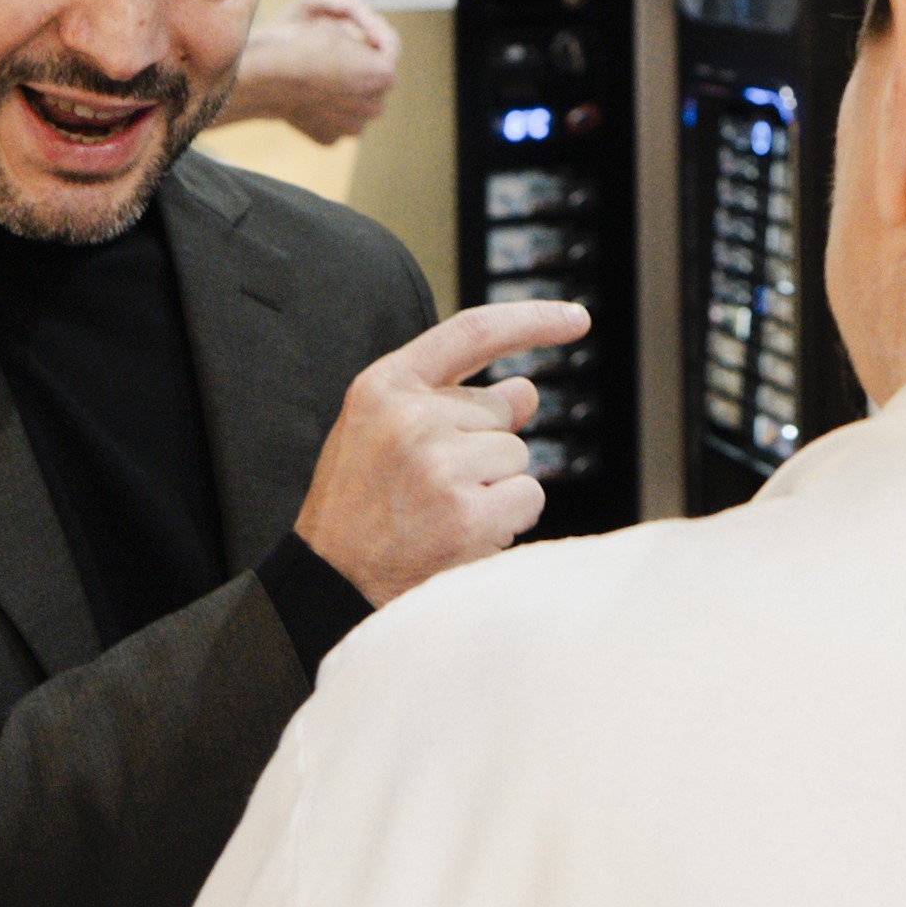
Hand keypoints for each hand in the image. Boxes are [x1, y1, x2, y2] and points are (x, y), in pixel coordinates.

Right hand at [220, 0, 399, 143]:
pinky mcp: (330, 138)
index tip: (360, 30)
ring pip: (356, 104)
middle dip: (363, 66)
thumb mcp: (338, 25)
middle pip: (375, 82)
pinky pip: (334, 121)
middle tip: (341, 51)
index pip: (389, 51)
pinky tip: (311, 94)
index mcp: (384, 75)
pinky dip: (327, 109)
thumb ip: (366, 33)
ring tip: (324, 71)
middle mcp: (374, 107)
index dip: (374, 36)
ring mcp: (352, 127)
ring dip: (347, 89)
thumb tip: (373, 41)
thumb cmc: (302, 45)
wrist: (266, 74)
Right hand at [290, 300, 585, 606]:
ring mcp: (440, 465)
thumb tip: (525, 390)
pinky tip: (460, 538)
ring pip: (517, 458)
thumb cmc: (358, 509)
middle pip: (500, 413)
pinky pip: (527, 498)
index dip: (531, 321)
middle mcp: (412, 417)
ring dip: (494, 490)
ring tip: (439, 517)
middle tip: (429, 491)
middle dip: (481, 451)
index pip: (472, 333)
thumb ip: (450, 405)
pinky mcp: (467, 514)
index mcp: (384, 387)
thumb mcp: (385, 437)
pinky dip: (508, 522)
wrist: (328, 587)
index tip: (576, 319)